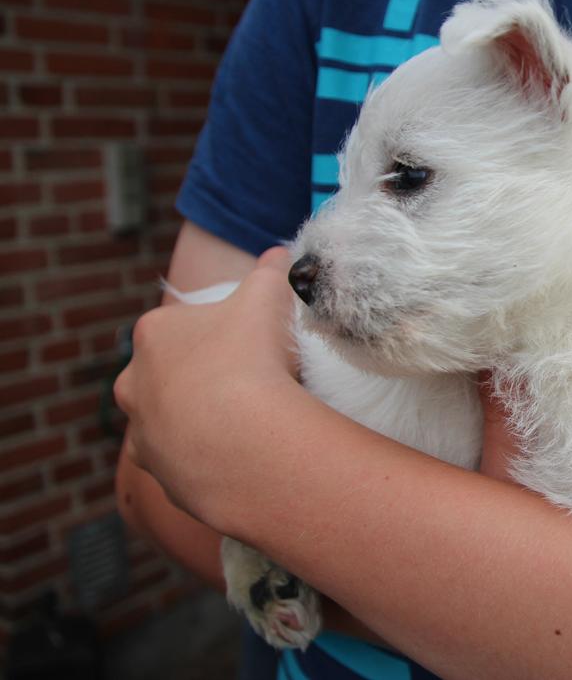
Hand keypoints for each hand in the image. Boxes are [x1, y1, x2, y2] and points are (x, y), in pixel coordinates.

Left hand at [115, 247, 297, 520]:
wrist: (245, 441)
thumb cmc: (252, 359)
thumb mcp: (269, 296)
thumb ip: (272, 270)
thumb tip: (280, 254)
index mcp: (154, 334)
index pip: (183, 325)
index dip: (222, 333)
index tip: (252, 345)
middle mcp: (134, 383)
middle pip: (169, 374)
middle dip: (203, 378)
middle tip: (250, 385)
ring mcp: (142, 433)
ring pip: (170, 421)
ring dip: (200, 421)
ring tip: (248, 425)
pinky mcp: (159, 475)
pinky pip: (183, 462)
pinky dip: (207, 458)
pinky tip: (241, 454)